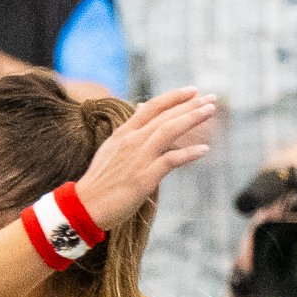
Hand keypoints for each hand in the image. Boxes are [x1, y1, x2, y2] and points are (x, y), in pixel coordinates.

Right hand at [74, 87, 219, 228]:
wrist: (85, 206)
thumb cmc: (100, 180)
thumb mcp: (112, 148)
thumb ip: (129, 130)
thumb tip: (140, 109)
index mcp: (124, 133)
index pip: (152, 107)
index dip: (173, 97)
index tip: (192, 91)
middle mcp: (132, 141)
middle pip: (165, 116)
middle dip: (190, 105)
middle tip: (212, 98)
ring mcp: (138, 158)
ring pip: (169, 131)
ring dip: (191, 119)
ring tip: (210, 111)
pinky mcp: (144, 178)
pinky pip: (171, 160)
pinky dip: (189, 154)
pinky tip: (204, 149)